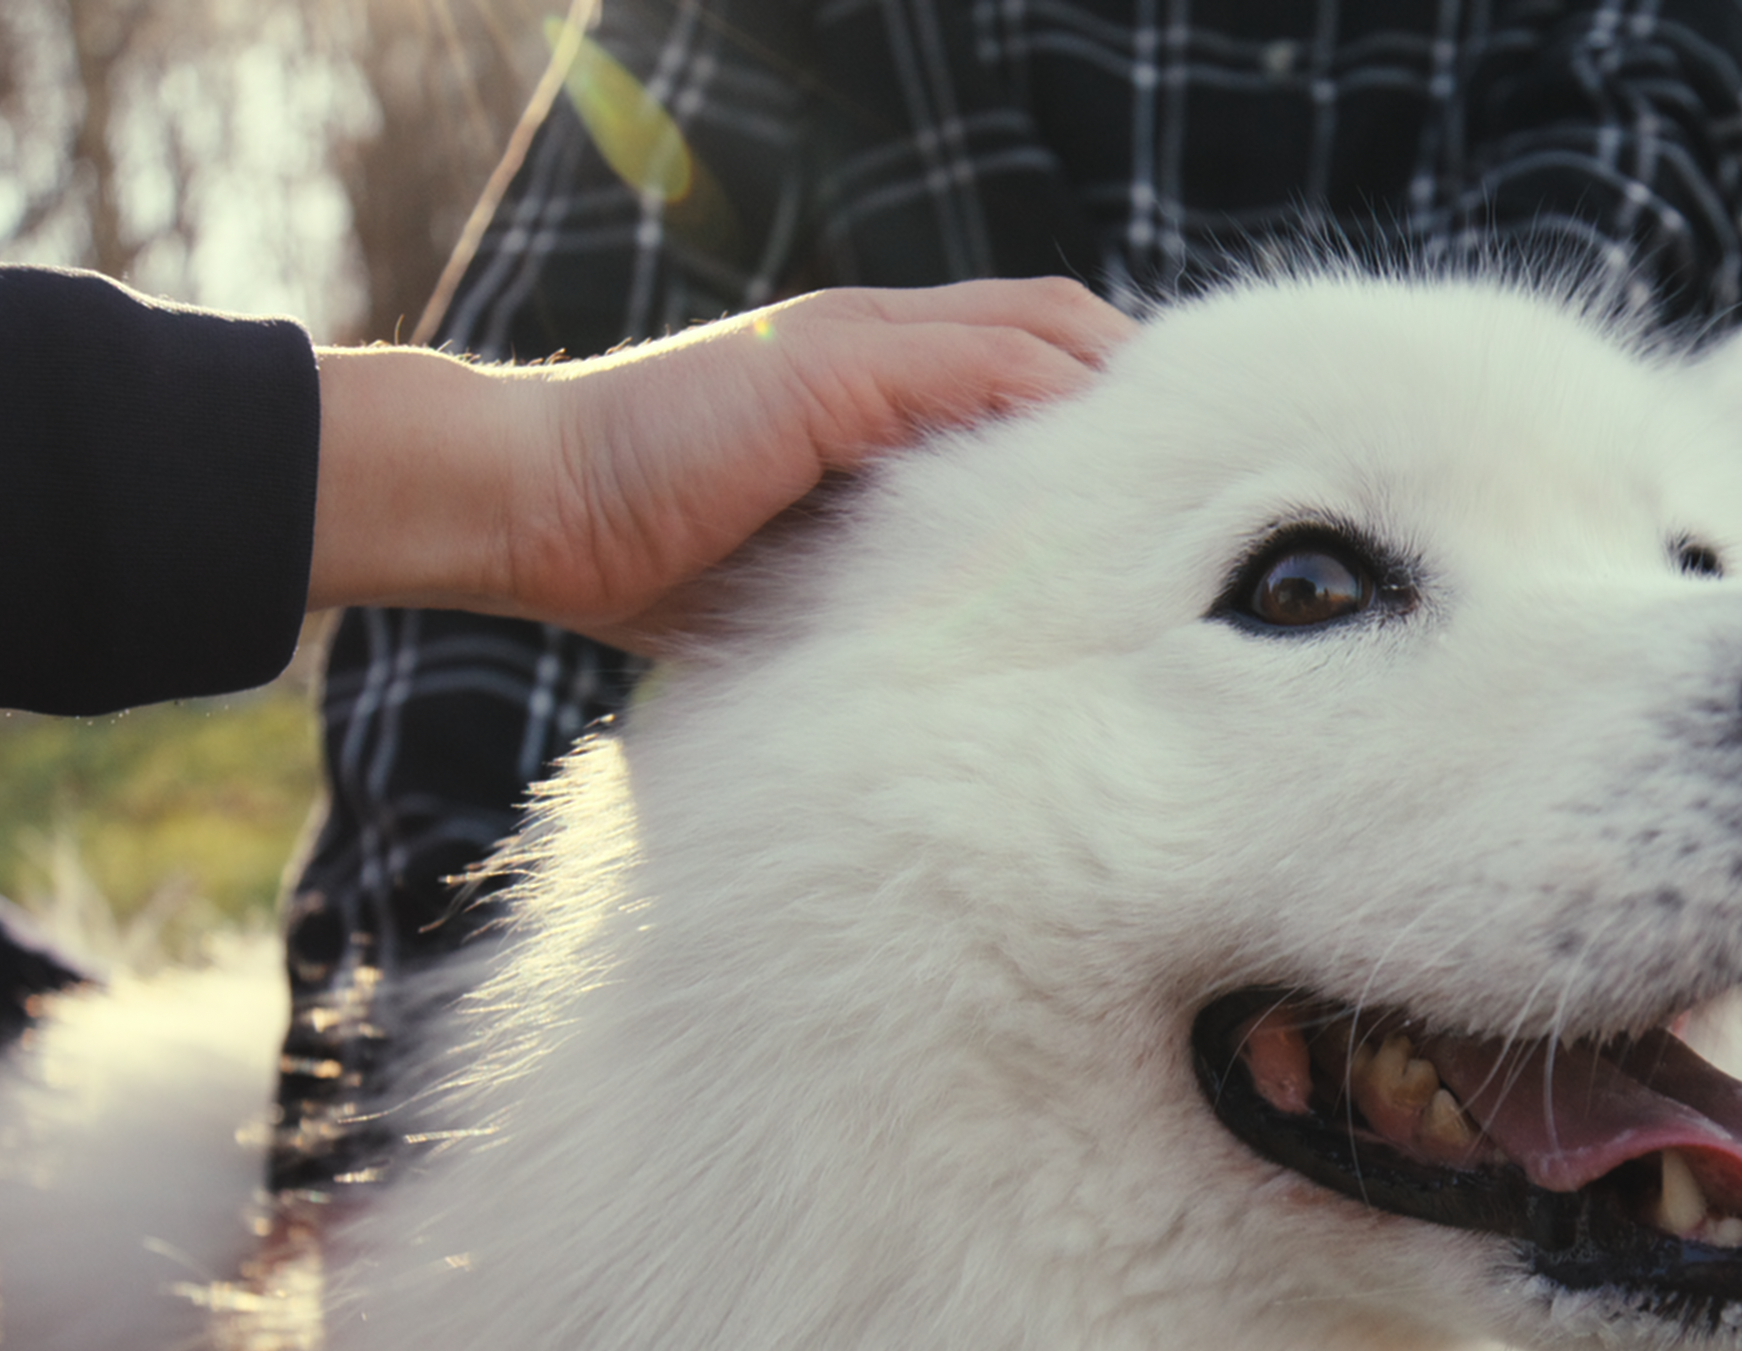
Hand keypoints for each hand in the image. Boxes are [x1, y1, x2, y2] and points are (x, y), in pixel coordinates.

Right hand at [308, 279, 1135, 652]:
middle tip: (1211, 470)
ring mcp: (848, 345)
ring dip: (1112, 391)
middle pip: (1052, 324)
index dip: (1101, 398)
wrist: (531, 509)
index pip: (1024, 350)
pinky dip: (1044, 399)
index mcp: (864, 372)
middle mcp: (870, 338)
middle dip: (1135, 387)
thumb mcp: (797, 558)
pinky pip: (972, 369)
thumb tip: (973, 634)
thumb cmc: (642, 556)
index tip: (1167, 477)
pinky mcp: (828, 372)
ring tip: (1184, 468)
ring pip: (1031, 334)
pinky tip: (1102, 460)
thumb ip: (881, 560)